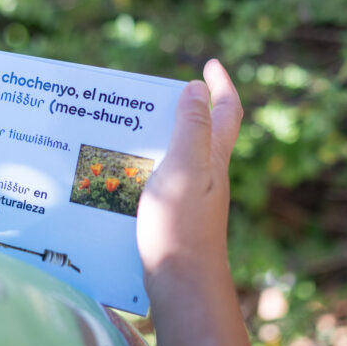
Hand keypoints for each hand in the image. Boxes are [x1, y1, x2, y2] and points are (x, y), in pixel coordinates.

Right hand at [136, 59, 243, 284]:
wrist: (180, 281)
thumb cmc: (181, 224)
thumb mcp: (184, 167)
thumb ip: (190, 127)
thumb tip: (197, 88)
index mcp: (212, 157)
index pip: (226, 111)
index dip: (222, 84)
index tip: (209, 64)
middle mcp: (207, 174)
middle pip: (204, 131)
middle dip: (187, 107)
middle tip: (156, 94)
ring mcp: (191, 196)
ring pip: (180, 156)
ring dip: (160, 136)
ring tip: (126, 129)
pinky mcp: (174, 215)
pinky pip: (162, 178)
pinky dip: (145, 165)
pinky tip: (120, 173)